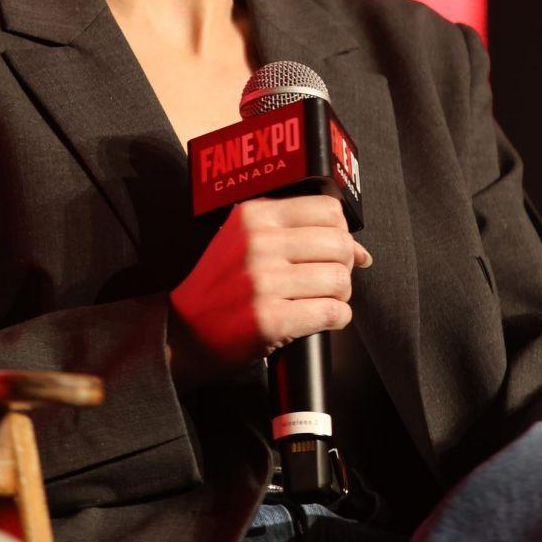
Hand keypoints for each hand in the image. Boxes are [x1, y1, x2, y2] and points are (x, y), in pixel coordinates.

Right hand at [167, 194, 371, 388]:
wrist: (183, 331)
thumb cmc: (220, 286)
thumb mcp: (246, 241)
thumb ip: (298, 235)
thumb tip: (359, 251)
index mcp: (255, 215)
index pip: (327, 209)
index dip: (339, 232)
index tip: (330, 249)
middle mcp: (258, 242)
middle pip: (339, 244)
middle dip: (343, 265)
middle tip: (328, 278)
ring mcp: (264, 282)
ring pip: (339, 280)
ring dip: (340, 295)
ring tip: (321, 299)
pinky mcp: (271, 319)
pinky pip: (331, 312)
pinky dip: (336, 318)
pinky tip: (320, 318)